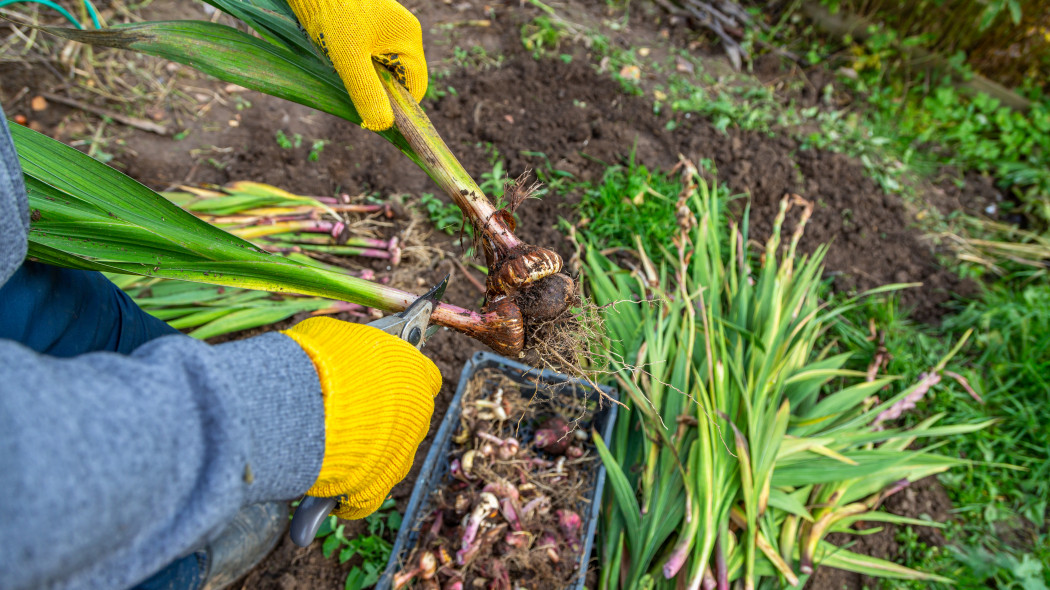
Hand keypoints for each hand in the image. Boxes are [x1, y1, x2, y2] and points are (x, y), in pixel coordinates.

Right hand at [282, 317, 440, 518]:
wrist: (307, 402)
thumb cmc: (321, 359)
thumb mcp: (342, 338)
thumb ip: (357, 351)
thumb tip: (347, 353)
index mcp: (415, 374)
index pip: (425, 377)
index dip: (401, 380)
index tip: (381, 380)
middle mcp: (417, 416)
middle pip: (406, 419)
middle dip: (380, 418)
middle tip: (345, 414)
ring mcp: (400, 454)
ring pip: (390, 456)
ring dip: (366, 454)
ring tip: (329, 447)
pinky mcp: (377, 486)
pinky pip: (366, 495)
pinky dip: (349, 494)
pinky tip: (328, 489)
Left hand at [287, 0, 427, 130]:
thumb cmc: (334, 13)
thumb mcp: (350, 59)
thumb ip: (368, 92)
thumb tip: (383, 125)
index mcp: (408, 40)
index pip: (415, 87)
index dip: (398, 106)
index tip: (374, 113)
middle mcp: (403, 33)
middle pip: (398, 77)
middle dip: (376, 88)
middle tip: (351, 85)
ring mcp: (387, 27)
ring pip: (381, 66)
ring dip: (363, 74)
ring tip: (340, 64)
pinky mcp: (369, 24)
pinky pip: (369, 53)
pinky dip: (354, 60)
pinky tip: (336, 53)